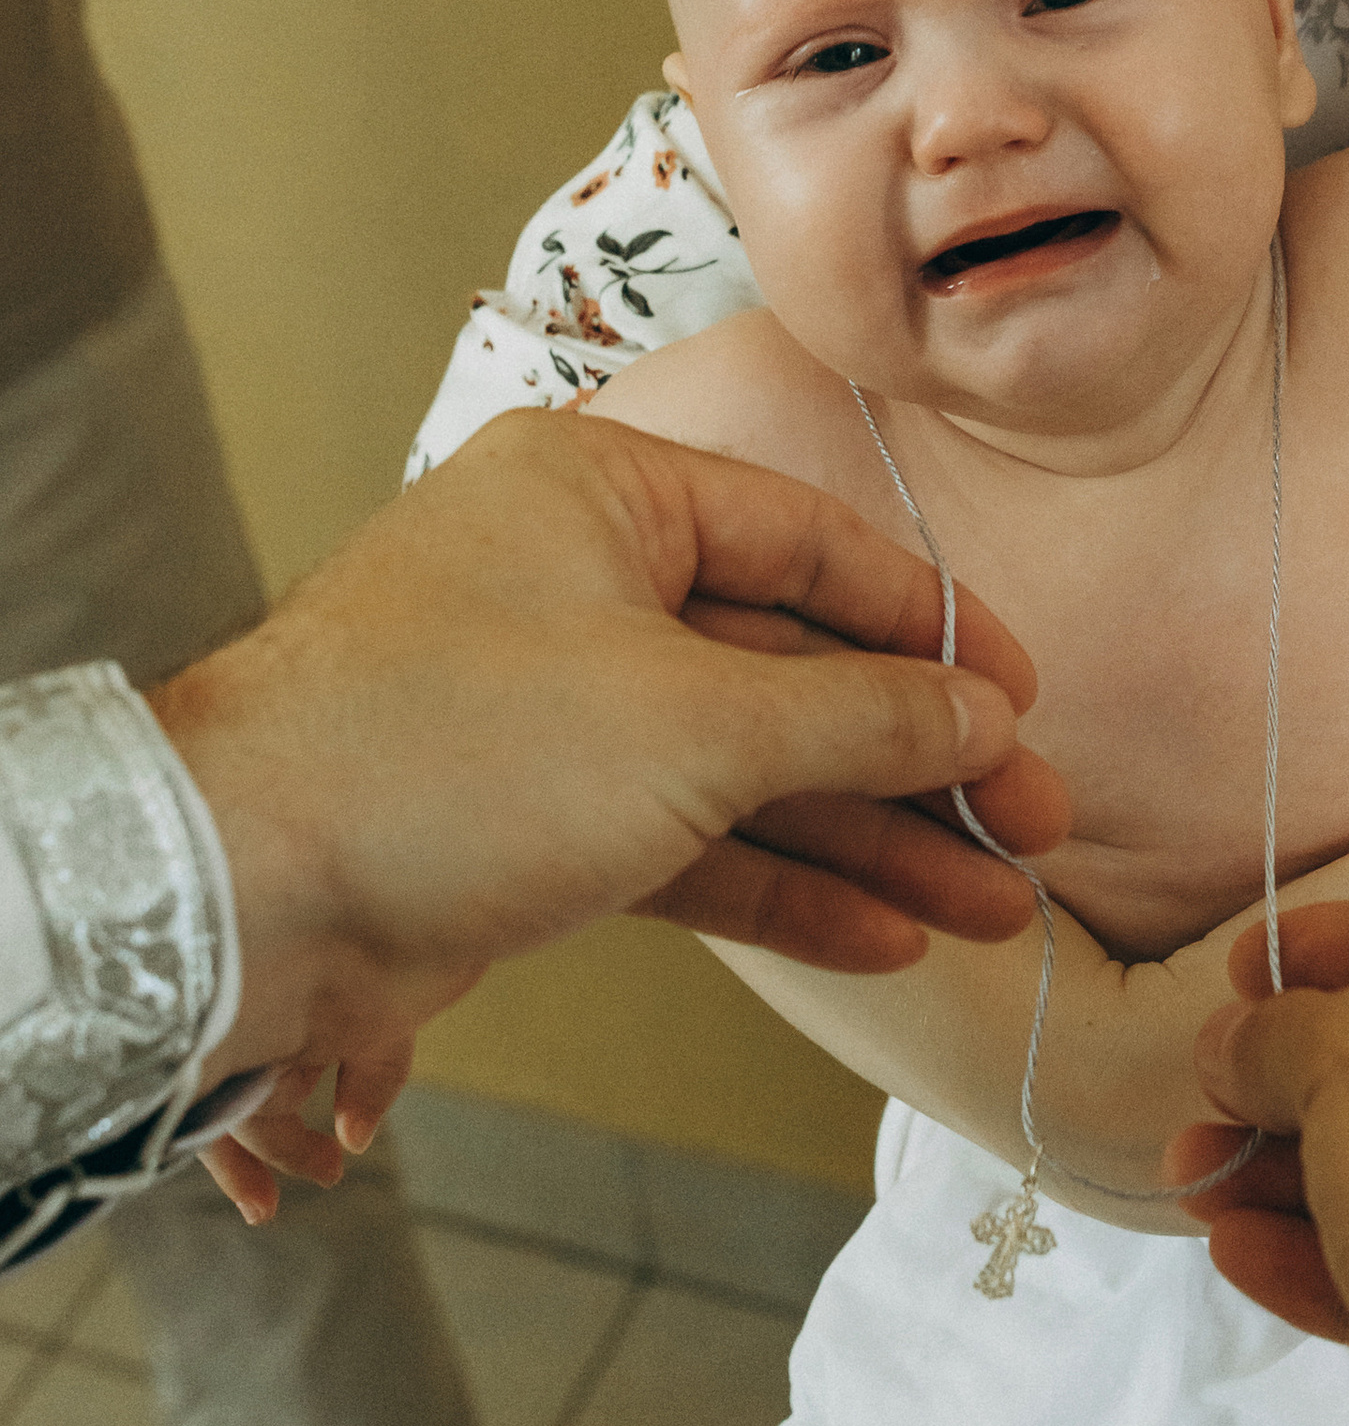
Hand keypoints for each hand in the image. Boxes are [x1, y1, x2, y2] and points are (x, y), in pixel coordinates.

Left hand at [156, 408, 1072, 1212]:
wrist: (237, 894)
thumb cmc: (448, 755)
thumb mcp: (693, 725)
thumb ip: (857, 718)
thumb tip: (985, 714)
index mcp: (600, 494)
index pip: (810, 543)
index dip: (932, 625)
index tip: (1025, 699)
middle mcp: (573, 581)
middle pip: (788, 665)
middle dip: (914, 758)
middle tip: (1033, 825)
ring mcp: (548, 706)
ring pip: (744, 766)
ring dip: (867, 838)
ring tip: (989, 902)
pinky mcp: (524, 821)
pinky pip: (683, 839)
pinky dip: (778, 884)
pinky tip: (883, 931)